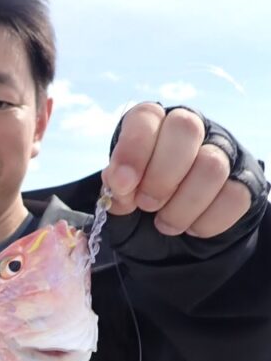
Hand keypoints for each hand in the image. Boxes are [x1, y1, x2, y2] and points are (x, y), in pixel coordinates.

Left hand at [102, 103, 250, 238]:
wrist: (173, 245)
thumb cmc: (141, 214)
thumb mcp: (121, 204)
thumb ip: (116, 190)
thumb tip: (119, 179)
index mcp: (153, 128)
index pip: (147, 116)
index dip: (133, 148)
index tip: (124, 183)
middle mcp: (190, 132)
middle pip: (186, 129)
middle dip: (161, 176)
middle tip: (147, 204)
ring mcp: (221, 153)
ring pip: (211, 166)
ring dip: (182, 206)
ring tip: (165, 223)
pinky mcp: (243, 181)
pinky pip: (232, 196)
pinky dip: (205, 222)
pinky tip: (191, 227)